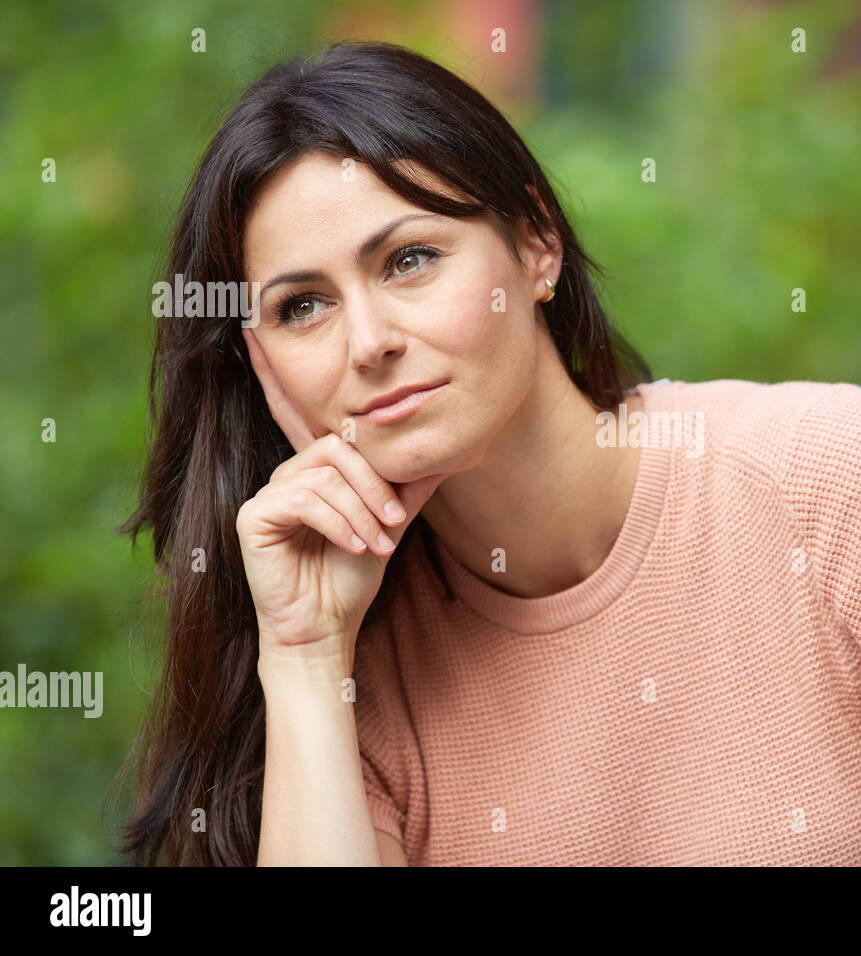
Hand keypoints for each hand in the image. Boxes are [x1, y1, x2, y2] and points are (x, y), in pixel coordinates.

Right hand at [236, 327, 445, 666]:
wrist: (329, 627)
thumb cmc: (354, 576)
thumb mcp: (391, 520)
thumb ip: (409, 481)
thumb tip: (448, 448)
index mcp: (317, 468)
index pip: (303, 413)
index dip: (278, 372)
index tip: (254, 323)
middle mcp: (289, 472)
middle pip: (340, 446)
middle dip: (374, 484)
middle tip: (393, 523)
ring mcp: (268, 492)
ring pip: (328, 472)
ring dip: (363, 510)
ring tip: (379, 544)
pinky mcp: (254, 516)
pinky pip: (306, 498)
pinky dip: (341, 523)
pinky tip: (356, 548)